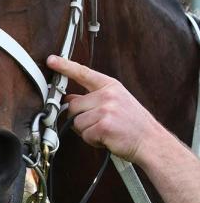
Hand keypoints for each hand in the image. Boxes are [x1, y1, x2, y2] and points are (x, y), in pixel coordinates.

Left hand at [46, 55, 163, 163]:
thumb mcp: (115, 103)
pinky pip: (84, 134)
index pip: (83, 73)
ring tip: (105, 131)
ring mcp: (106, 110)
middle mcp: (108, 95)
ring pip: (77, 122)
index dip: (65, 66)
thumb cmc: (133, 124)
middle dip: (80, 118)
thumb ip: (93, 98)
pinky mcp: (104, 126)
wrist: (151, 142)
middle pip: (73, 105)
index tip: (51, 60)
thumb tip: (69, 98)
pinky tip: (106, 138)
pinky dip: (92, 140)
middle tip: (97, 123)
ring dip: (87, 131)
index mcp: (110, 86)